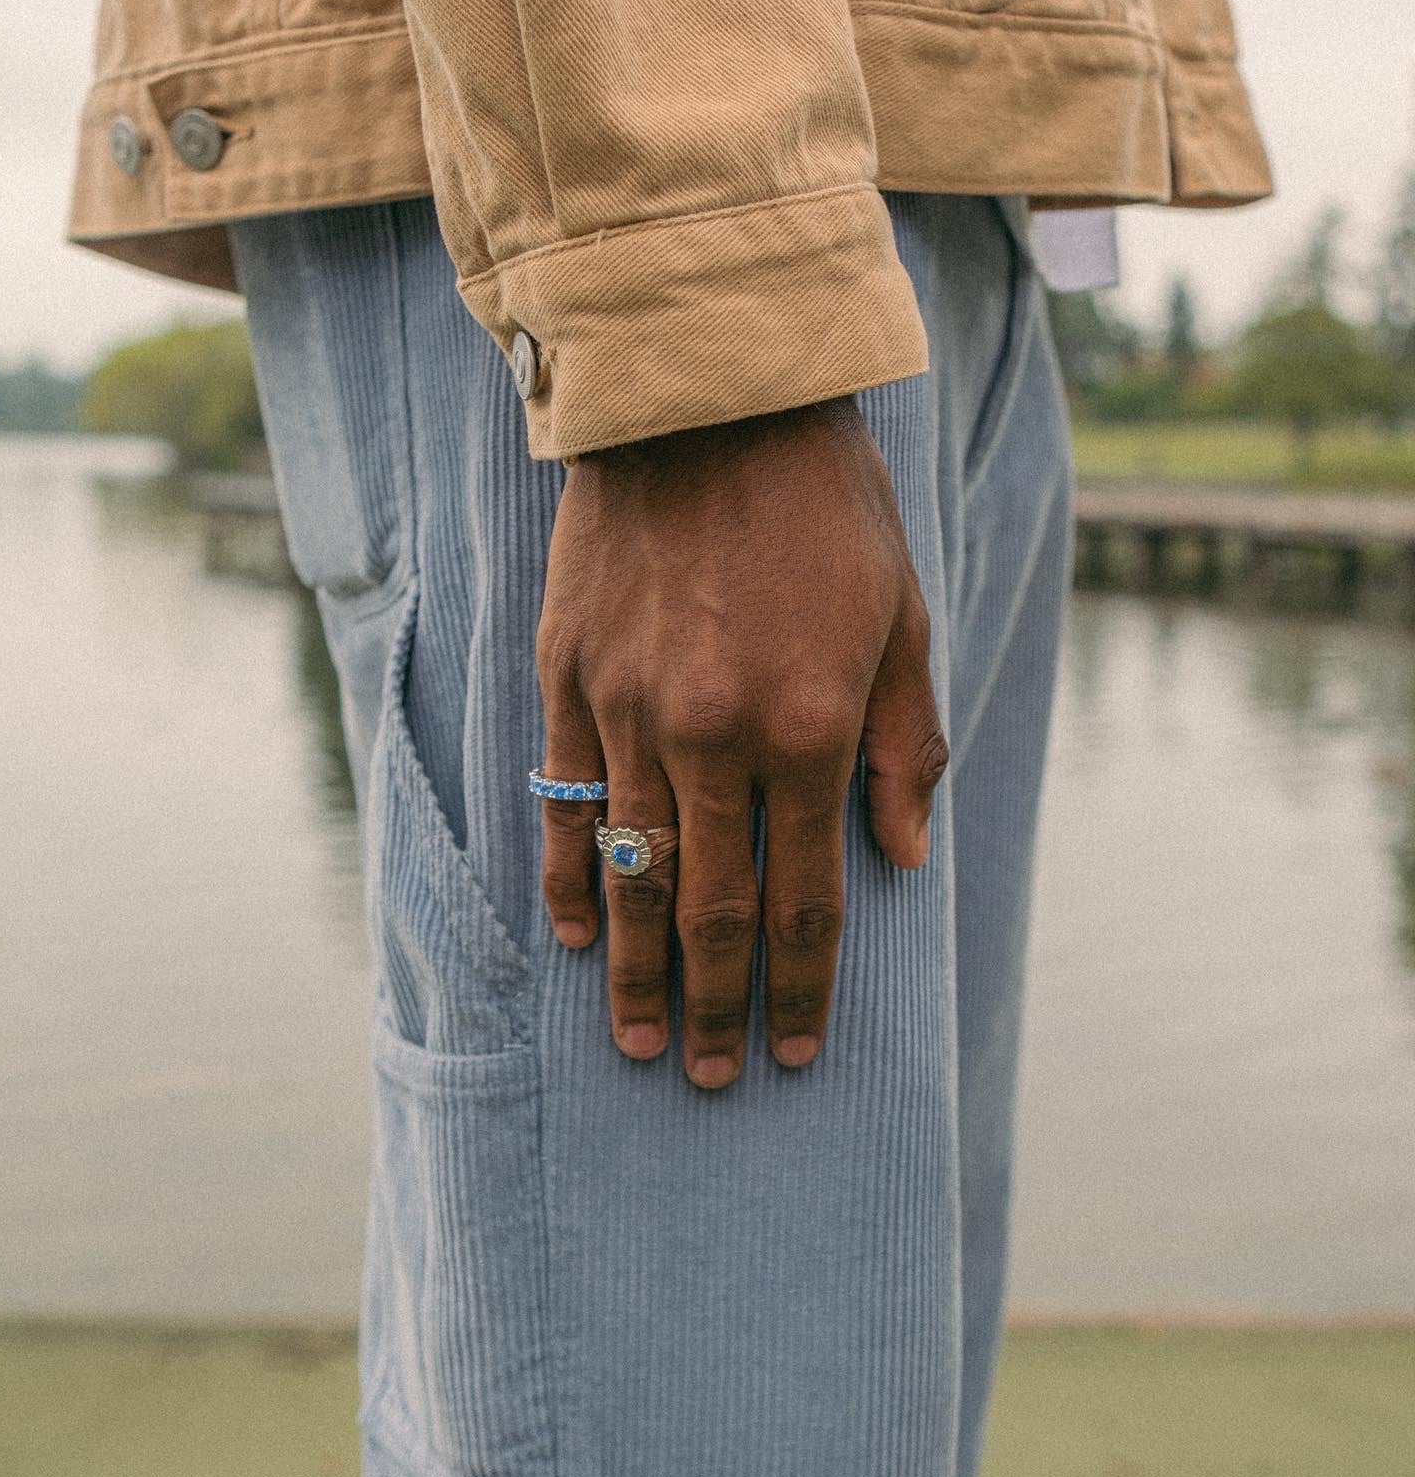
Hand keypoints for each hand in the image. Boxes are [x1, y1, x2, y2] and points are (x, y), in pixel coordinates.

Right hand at [535, 395, 946, 1087]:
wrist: (708, 401)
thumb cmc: (827, 506)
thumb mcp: (904, 617)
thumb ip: (907, 745)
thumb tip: (902, 858)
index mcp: (812, 726)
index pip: (805, 894)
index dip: (801, 983)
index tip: (795, 1050)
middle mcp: (716, 735)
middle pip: (710, 908)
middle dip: (713, 1005)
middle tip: (706, 1076)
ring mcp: (631, 709)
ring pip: (633, 873)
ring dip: (636, 970)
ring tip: (635, 1043)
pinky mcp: (571, 676)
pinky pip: (569, 799)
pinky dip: (573, 876)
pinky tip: (574, 936)